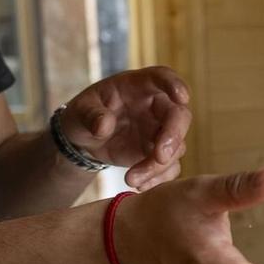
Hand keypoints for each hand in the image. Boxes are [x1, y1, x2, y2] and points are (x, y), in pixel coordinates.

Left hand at [59, 67, 192, 189]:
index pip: (163, 77)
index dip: (175, 85)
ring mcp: (160, 130)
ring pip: (176, 147)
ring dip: (158, 166)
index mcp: (139, 86)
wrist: (85, 139)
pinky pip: (169, 167)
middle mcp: (157, 106)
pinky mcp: (159, 152)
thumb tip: (104, 126)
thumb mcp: (80, 111)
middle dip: (173, 137)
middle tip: (159, 157)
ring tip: (131, 179)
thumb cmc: (84, 115)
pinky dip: (158, 178)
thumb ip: (92, 115)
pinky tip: (138, 185)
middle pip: (179, 116)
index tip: (182, 97)